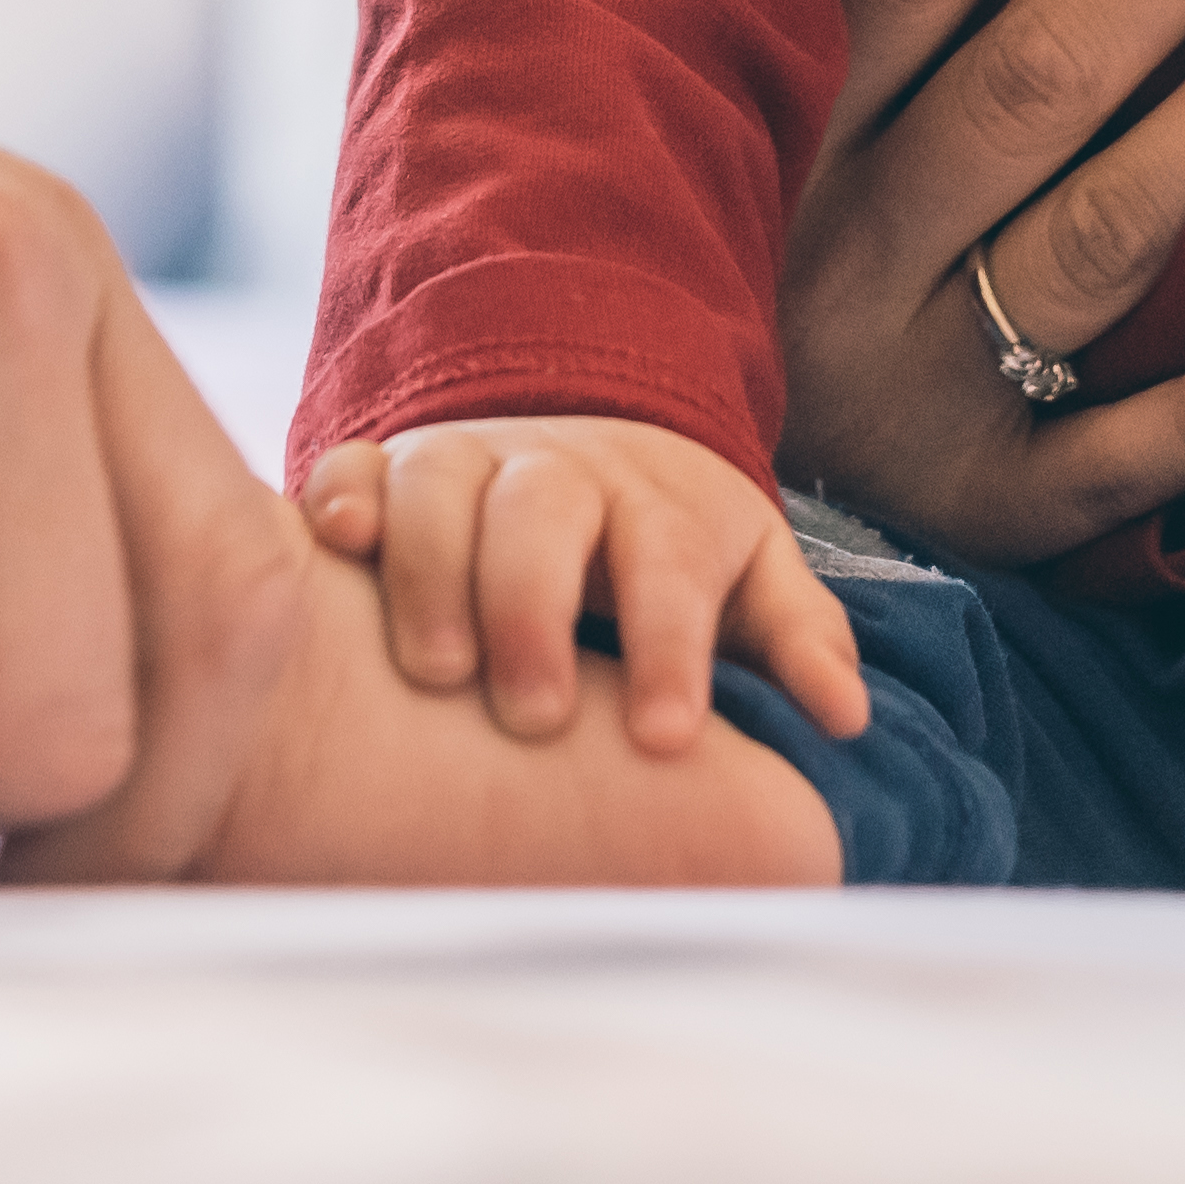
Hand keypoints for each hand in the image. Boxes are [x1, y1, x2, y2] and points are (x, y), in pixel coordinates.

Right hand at [296, 413, 865, 753]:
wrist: (597, 446)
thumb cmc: (676, 550)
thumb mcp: (749, 579)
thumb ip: (799, 640)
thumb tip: (847, 717)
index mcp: (662, 503)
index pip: (669, 561)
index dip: (668, 645)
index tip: (666, 737)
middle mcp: (563, 471)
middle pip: (545, 511)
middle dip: (535, 609)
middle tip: (536, 716)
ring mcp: (470, 461)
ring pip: (442, 481)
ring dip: (431, 569)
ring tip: (437, 672)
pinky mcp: (392, 467)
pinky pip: (355, 463)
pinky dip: (340, 498)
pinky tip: (337, 549)